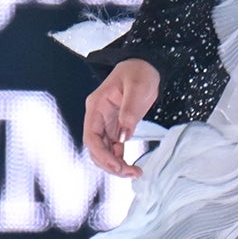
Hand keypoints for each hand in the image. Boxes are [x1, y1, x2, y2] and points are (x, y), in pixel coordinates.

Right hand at [84, 58, 160, 177]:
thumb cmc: (139, 71)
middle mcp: (98, 117)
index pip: (91, 136)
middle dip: (109, 164)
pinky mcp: (117, 126)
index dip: (101, 154)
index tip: (116, 165)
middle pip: (95, 148)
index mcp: (96, 106)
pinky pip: (114, 148)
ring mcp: (107, 123)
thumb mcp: (137, 87)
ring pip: (104, 151)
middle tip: (129, 173)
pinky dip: (120, 159)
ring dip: (115, 165)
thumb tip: (123, 136)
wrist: (146, 65)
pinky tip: (131, 166)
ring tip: (134, 172)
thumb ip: (129, 111)